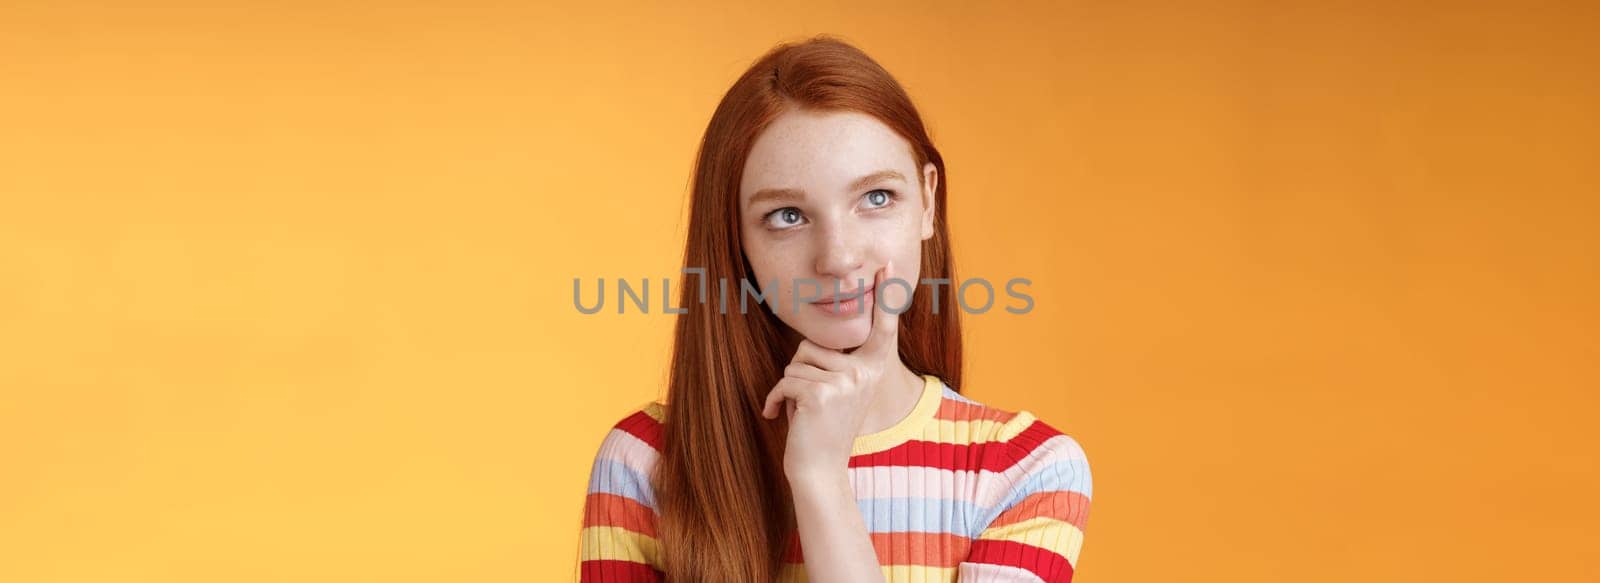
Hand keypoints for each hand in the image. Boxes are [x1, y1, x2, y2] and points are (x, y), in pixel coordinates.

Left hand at [761, 260, 908, 479]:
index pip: (881, 327)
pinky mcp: (822, 394)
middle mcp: (865, 373)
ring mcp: (845, 383)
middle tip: (809, 401)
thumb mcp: (839, 390)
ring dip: (788, 388)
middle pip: (813, 345)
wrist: (818, 469)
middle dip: (800, 370)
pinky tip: (778, 417)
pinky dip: (775, 400)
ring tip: (801, 412)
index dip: (885, 296)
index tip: (887, 265)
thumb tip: (814, 343)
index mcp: (873, 369)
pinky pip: (785, 381)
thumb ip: (836, 364)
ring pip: (796, 363)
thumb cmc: (823, 427)